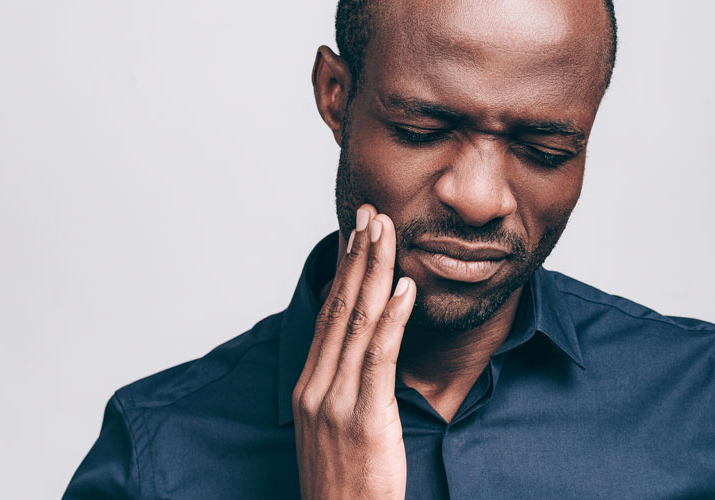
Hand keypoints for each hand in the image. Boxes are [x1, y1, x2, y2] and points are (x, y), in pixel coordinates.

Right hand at [292, 205, 415, 499]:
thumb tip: (364, 352)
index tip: (357, 235)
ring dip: (374, 272)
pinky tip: (404, 287)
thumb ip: (346, 388)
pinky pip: (379, 357)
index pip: (329, 315)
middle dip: (357, 257)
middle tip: (371, 215)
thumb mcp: (336, 429)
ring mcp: (336, 401)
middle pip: (339, 308)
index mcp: (310, 387)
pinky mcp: (364, 418)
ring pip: (357, 322)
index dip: (344, 271)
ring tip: (387, 233)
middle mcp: (317, 387)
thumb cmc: (347, 483)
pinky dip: (393, 318)